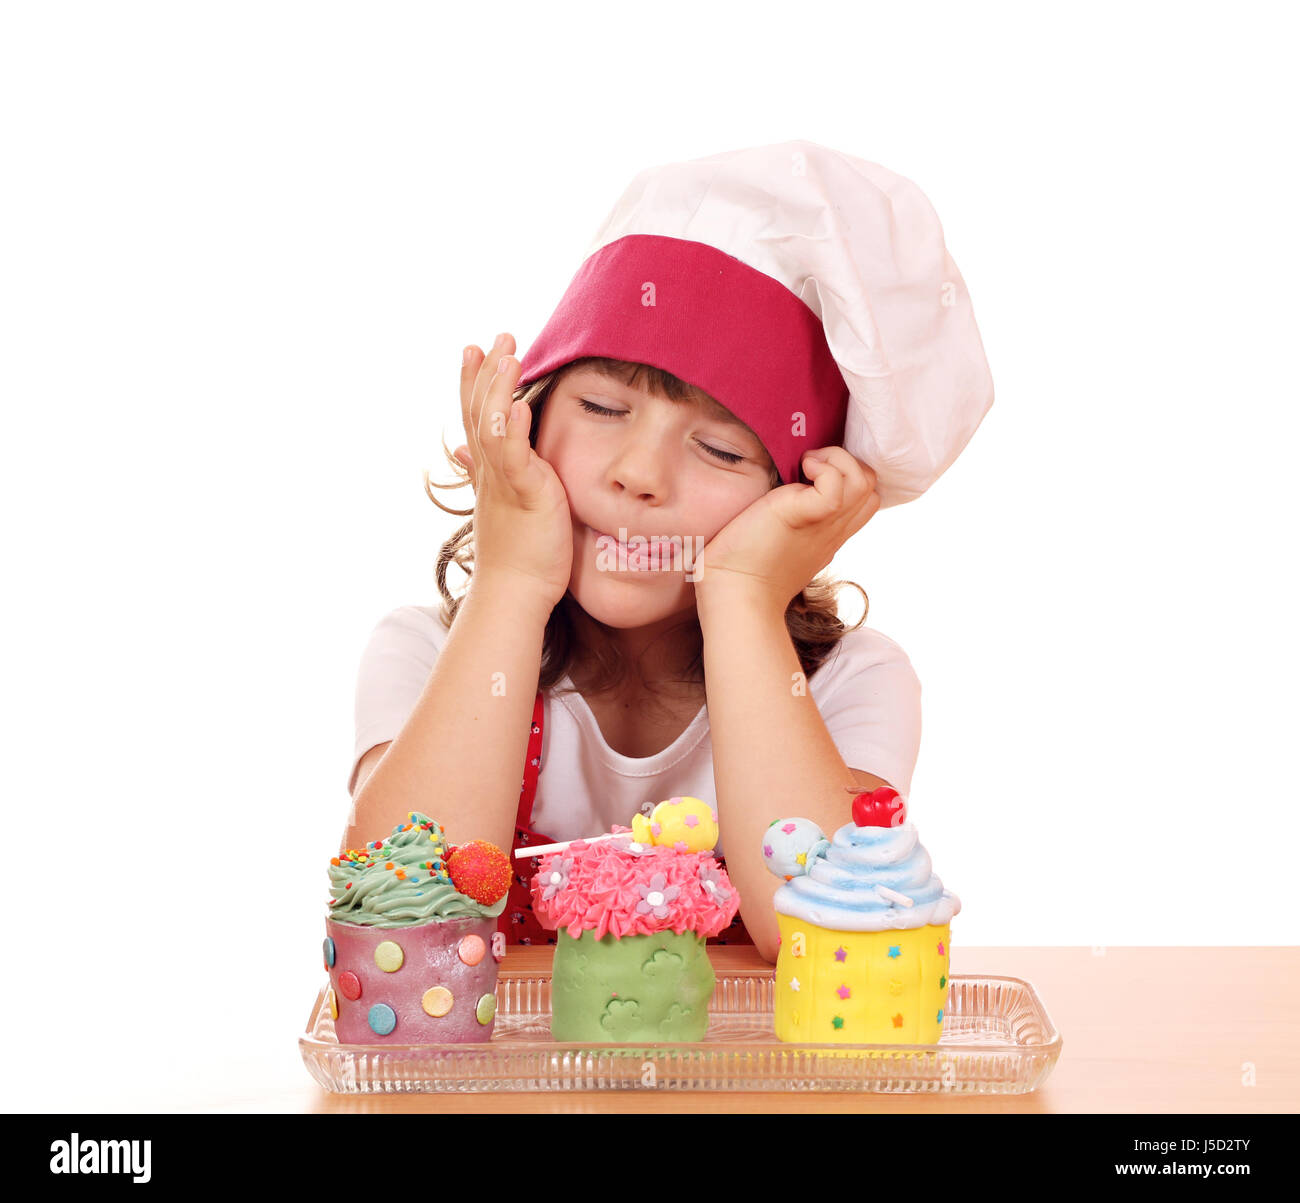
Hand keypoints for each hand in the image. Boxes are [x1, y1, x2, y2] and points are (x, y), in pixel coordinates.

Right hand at [453, 334, 573, 608]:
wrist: (514, 594)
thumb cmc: (516, 556)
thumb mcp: (501, 505)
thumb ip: (489, 472)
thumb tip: (463, 451)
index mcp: (489, 472)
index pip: (476, 418)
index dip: (473, 382)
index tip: (476, 349)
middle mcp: (491, 473)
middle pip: (479, 412)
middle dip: (486, 373)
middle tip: (494, 337)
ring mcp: (505, 484)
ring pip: (492, 427)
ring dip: (498, 389)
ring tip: (507, 354)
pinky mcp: (525, 497)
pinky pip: (515, 459)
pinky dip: (513, 431)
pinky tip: (516, 406)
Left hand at [693, 447, 880, 611]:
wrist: (733, 594)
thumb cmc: (743, 570)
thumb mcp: (781, 543)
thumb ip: (794, 524)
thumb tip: (787, 498)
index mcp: (828, 536)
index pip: (865, 500)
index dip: (849, 477)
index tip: (814, 474)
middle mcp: (832, 530)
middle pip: (871, 487)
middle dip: (847, 464)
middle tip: (810, 467)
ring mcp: (823, 524)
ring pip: (865, 480)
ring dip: (838, 461)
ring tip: (807, 466)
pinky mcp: (803, 516)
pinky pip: (836, 485)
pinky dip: (824, 468)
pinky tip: (801, 470)